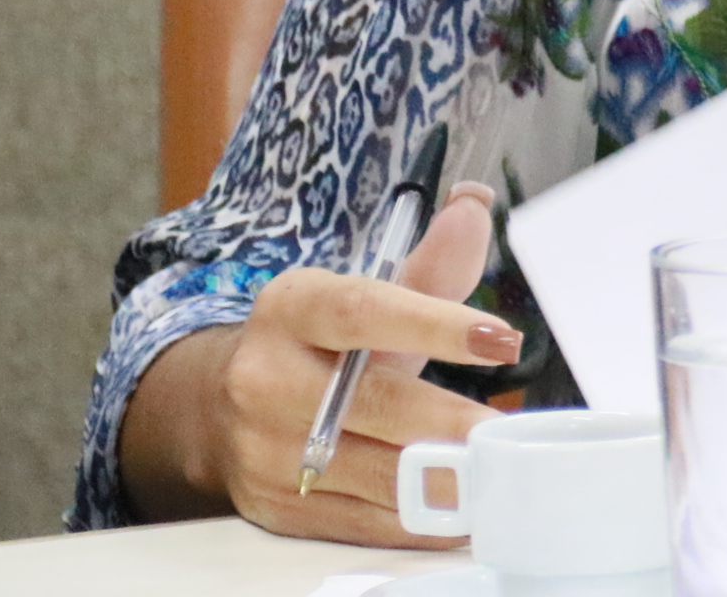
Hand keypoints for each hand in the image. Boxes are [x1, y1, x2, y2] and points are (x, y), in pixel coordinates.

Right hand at [125, 183, 520, 542]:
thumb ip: (430, 263)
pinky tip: (460, 510)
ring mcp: (265, 449)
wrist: (220, 410)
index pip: (367, 310)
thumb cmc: (319, 348)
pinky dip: (417, 519)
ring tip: (495, 472)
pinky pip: (362, 521)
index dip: (438, 326)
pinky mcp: (276, 507)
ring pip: (373, 471)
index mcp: (292, 308)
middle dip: (451, 421)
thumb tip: (475, 204)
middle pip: (375, 404)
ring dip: (441, 476)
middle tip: (507, 431)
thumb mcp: (364, 295)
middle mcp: (267, 378)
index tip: (502, 340)